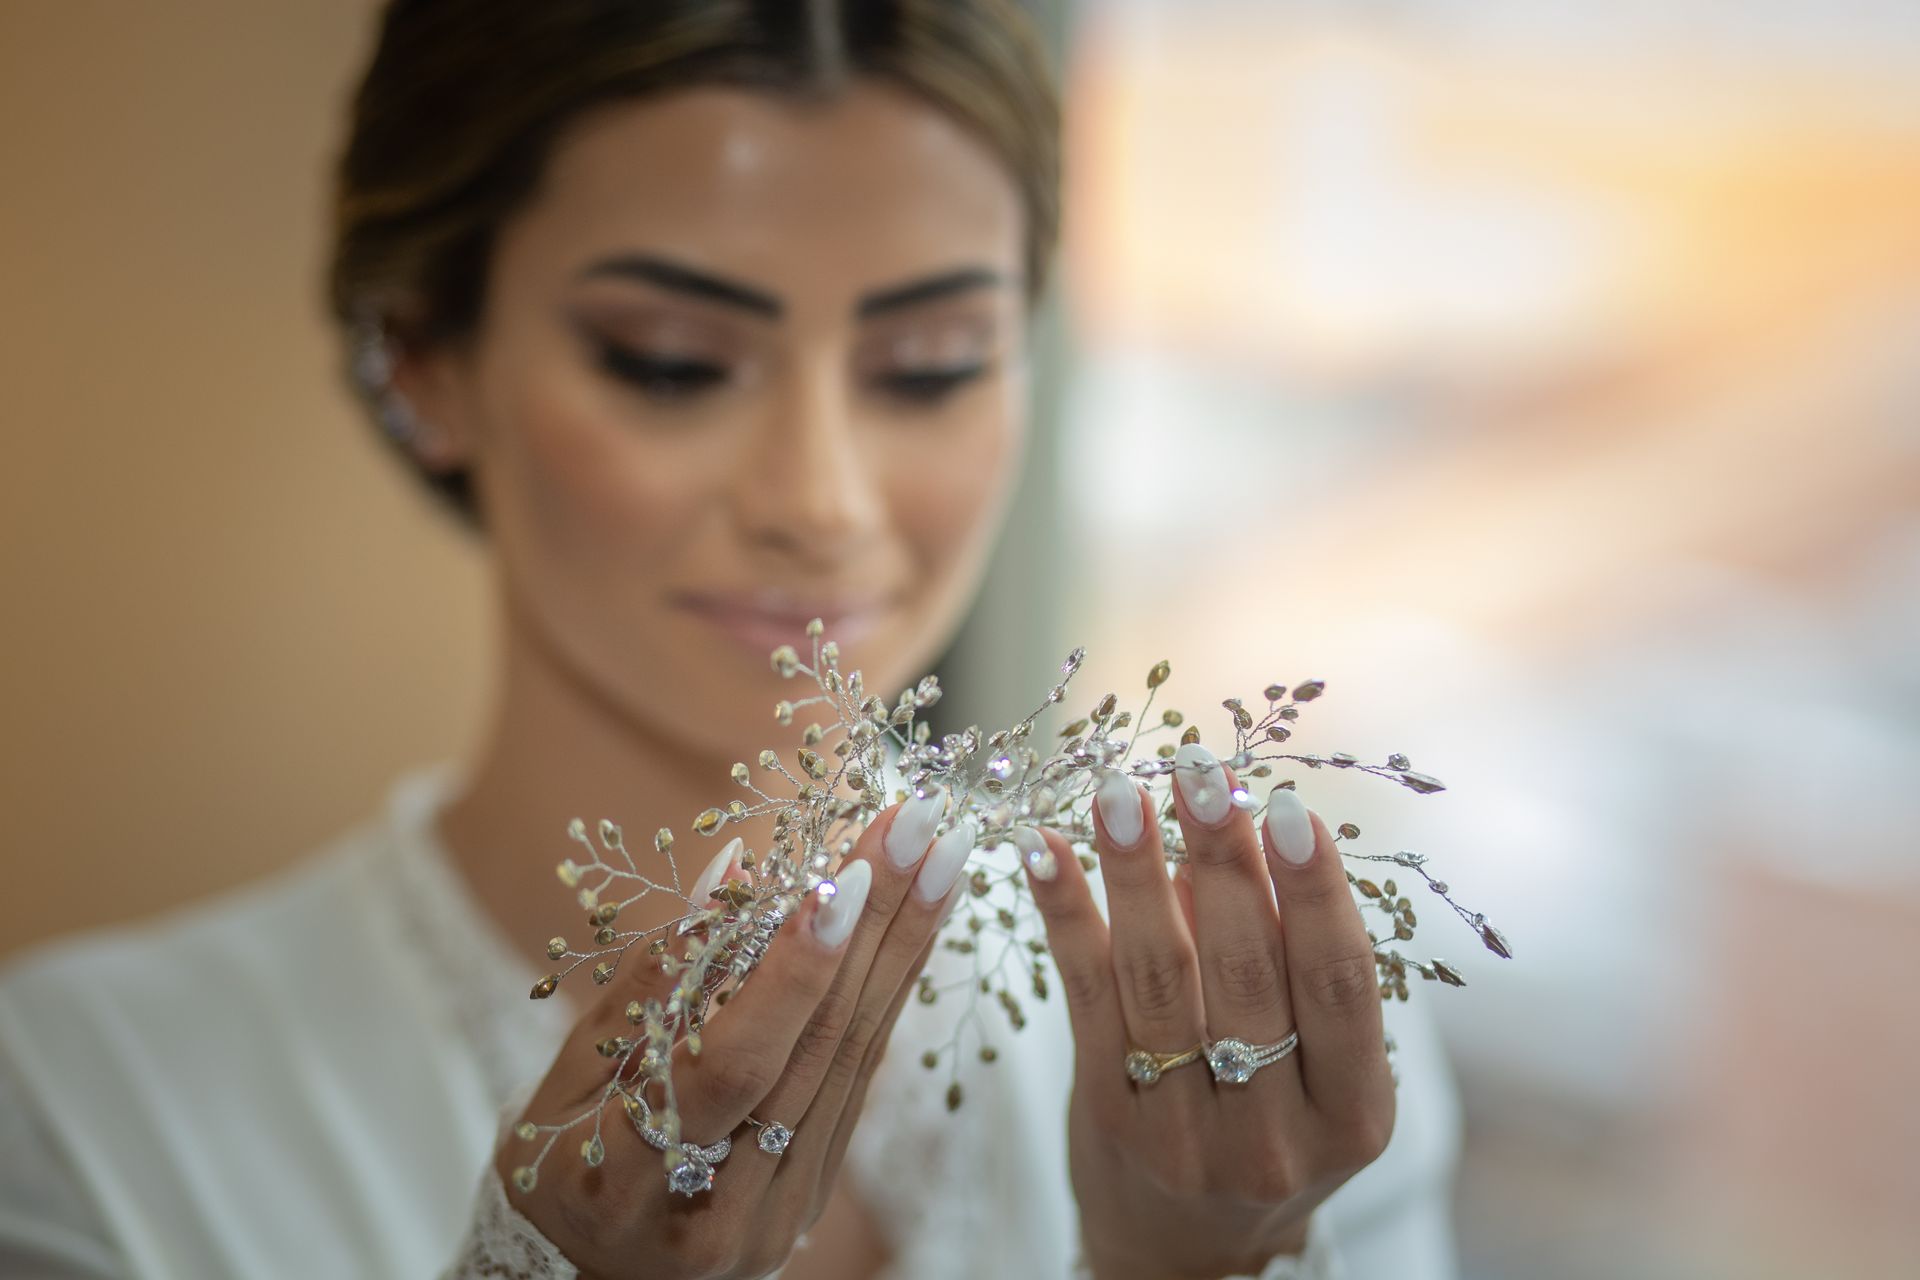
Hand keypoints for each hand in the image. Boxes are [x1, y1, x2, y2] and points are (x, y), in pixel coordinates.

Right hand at [496, 791, 970, 1279]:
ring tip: (946, 851)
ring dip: (907, 945)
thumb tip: (736, 870)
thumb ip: (654, 981)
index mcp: (631, 1177)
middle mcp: (717, 1209)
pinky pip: (860, 1078)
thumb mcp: (572, 1072)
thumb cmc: (559, 1154)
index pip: (733, 1065)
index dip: (791, 971)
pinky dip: (891, 991)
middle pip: (816, 1050)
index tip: (842, 875)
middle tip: (926, 823)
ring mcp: (776, 1211)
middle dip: (879, 923)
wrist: (586, 1272)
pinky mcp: (812, 1194)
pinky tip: (920, 922)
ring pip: (854, 1060)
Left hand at [1023, 747, 1394, 1279]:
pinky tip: (1043, 849)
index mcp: (1352, 1114)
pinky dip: (1066, 914)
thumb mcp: (1314, 1071)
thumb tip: (1231, 826)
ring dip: (1133, 873)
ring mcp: (1186, 1134)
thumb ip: (1285, 961)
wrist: (1188, 1251)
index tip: (1288, 806)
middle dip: (1220, 860)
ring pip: (1159, 980)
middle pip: (1247, 973)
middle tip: (1198, 770)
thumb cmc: (1266, 1126)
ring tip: (1118, 792)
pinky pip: (1086, 997)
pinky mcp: (1108, 1117)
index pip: (1342, 984)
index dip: (1315, 892)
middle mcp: (1274, 1132)